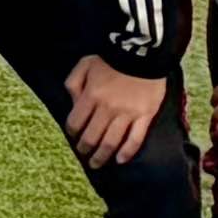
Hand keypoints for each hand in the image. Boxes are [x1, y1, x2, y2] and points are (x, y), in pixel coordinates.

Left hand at [60, 55, 170, 169]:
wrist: (142, 54)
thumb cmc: (110, 59)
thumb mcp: (83, 66)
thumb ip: (73, 85)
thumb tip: (72, 105)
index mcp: (90, 96)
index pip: (75, 123)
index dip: (72, 133)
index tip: (73, 137)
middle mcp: (107, 109)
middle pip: (92, 137)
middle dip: (85, 149)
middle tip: (84, 156)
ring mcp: (128, 114)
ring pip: (112, 142)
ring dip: (103, 156)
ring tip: (98, 164)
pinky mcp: (145, 116)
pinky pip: (135, 139)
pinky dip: (127, 152)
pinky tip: (120, 160)